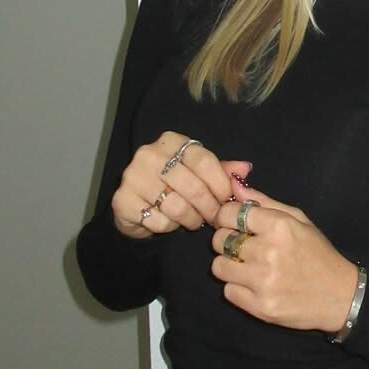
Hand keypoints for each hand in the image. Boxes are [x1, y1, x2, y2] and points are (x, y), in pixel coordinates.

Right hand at [112, 132, 250, 239]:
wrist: (135, 205)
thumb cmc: (173, 186)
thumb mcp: (199, 174)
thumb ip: (221, 171)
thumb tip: (245, 168)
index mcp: (171, 141)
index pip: (203, 160)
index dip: (220, 183)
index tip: (228, 199)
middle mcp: (149, 154)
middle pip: (193, 185)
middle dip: (210, 207)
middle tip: (215, 218)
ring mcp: (132, 176)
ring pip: (177, 206)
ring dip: (192, 219)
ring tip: (195, 221)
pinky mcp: (122, 200)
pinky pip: (158, 220)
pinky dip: (169, 227)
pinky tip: (170, 223)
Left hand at [210, 177, 357, 334]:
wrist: (341, 296)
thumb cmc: (318, 253)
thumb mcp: (298, 219)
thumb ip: (263, 201)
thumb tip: (232, 184)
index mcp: (278, 226)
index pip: (228, 213)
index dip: (226, 217)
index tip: (233, 223)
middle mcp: (268, 252)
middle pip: (219, 240)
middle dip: (227, 241)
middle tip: (243, 247)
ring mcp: (263, 282)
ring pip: (218, 267)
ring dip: (229, 266)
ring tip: (247, 268)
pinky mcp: (260, 307)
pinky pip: (228, 292)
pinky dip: (237, 288)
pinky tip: (254, 286)